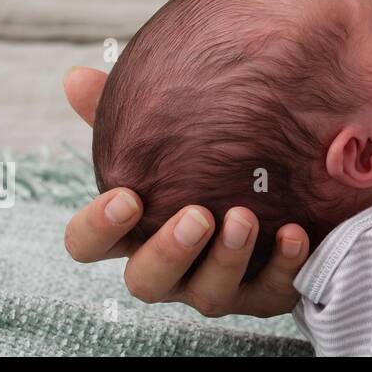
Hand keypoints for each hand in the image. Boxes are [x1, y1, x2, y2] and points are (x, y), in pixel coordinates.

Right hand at [61, 66, 307, 316]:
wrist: (285, 192)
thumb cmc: (209, 167)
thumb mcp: (172, 138)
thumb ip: (129, 116)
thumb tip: (76, 77)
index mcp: (137, 232)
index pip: (91, 245)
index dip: (98, 230)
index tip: (125, 196)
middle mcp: (172, 268)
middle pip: (146, 281)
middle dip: (169, 252)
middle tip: (196, 215)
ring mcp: (218, 284)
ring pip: (208, 293)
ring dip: (226, 258)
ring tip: (245, 217)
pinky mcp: (267, 292)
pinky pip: (273, 289)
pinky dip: (283, 264)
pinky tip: (295, 233)